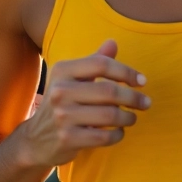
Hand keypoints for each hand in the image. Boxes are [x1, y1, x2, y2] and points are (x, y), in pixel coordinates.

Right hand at [23, 40, 148, 168]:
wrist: (36, 139)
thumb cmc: (62, 104)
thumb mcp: (72, 79)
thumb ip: (94, 61)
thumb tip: (113, 43)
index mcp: (62, 70)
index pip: (101, 64)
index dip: (126, 72)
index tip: (142, 81)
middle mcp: (60, 91)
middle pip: (109, 91)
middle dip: (134, 98)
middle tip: (146, 103)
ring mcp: (62, 116)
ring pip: (110, 115)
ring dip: (128, 117)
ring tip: (132, 118)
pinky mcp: (67, 139)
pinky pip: (104, 136)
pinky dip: (118, 134)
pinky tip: (119, 131)